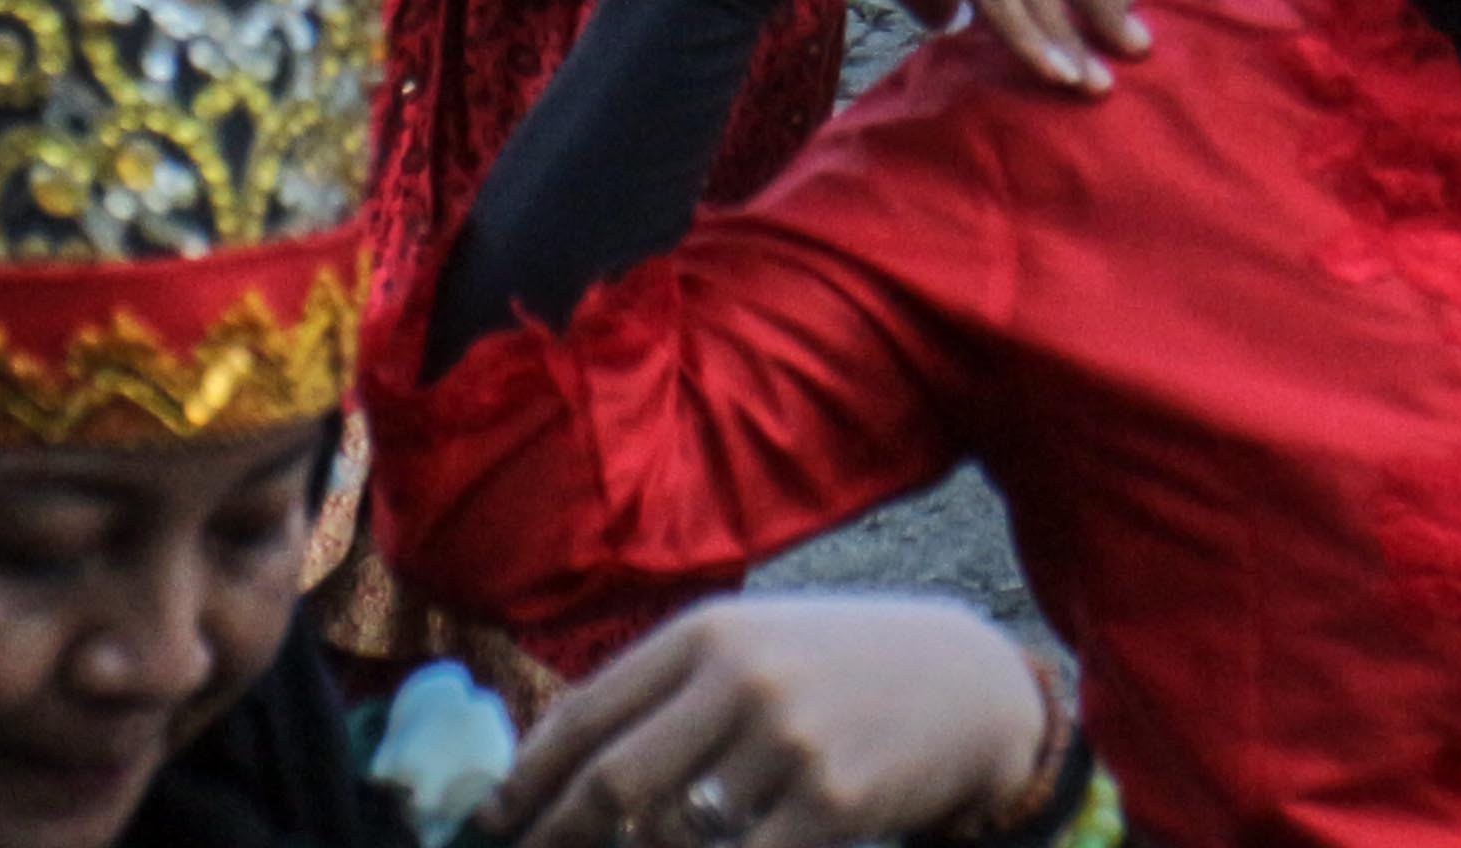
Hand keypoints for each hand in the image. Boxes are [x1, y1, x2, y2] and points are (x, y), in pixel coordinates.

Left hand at [491, 597, 1063, 847]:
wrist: (970, 685)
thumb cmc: (840, 670)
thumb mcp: (751, 648)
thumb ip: (663, 695)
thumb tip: (553, 760)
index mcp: (707, 633)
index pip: (586, 713)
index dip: (526, 780)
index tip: (490, 825)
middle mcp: (741, 679)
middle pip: (613, 783)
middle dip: (558, 836)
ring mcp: (788, 742)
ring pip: (672, 836)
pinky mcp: (833, 803)